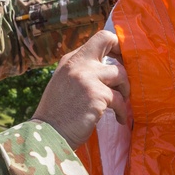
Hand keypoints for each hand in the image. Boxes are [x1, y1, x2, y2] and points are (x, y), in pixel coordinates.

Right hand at [32, 30, 129, 147]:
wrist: (48, 135)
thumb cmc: (58, 115)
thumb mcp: (65, 84)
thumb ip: (82, 72)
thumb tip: (108, 70)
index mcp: (70, 60)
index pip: (97, 39)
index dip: (114, 47)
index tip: (119, 61)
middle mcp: (78, 63)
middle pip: (107, 40)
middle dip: (123, 53)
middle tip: (126, 72)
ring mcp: (87, 77)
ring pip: (120, 73)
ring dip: (125, 90)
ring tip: (121, 104)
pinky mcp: (97, 95)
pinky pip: (120, 99)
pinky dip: (122, 111)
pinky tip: (120, 119)